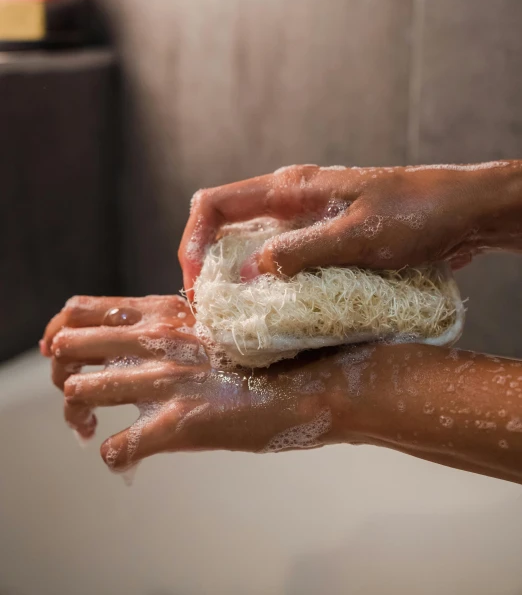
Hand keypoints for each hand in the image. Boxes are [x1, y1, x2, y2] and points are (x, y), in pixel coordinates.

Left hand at [41, 295, 349, 469]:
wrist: (320, 377)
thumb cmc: (279, 349)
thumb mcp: (223, 322)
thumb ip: (184, 326)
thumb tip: (161, 339)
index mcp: (167, 312)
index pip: (86, 310)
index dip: (64, 331)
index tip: (61, 349)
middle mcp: (158, 340)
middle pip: (73, 347)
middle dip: (61, 371)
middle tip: (75, 394)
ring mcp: (166, 381)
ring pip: (85, 391)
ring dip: (80, 412)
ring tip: (88, 426)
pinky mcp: (180, 423)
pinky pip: (120, 448)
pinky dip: (116, 455)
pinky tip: (128, 456)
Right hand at [180, 163, 513, 297]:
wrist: (462, 211)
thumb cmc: (418, 214)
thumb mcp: (360, 236)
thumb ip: (304, 250)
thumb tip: (250, 269)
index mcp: (291, 189)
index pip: (216, 203)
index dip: (193, 240)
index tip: (195, 284)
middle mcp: (291, 201)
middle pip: (227, 226)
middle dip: (210, 265)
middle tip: (213, 311)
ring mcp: (307, 220)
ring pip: (252, 245)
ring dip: (238, 278)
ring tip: (238, 319)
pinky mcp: (324, 239)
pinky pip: (281, 259)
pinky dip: (269, 284)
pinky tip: (277, 312)